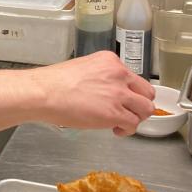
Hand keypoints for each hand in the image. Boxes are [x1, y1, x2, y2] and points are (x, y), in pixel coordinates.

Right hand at [30, 51, 154, 135]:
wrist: (44, 92)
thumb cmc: (54, 83)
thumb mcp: (82, 68)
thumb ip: (99, 76)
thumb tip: (103, 91)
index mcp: (110, 61)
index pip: (133, 77)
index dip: (129, 91)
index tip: (120, 99)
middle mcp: (119, 74)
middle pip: (147, 92)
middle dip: (139, 104)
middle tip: (127, 112)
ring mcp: (119, 94)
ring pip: (146, 109)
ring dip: (136, 118)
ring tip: (122, 123)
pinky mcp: (115, 113)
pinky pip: (133, 124)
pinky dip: (127, 129)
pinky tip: (115, 130)